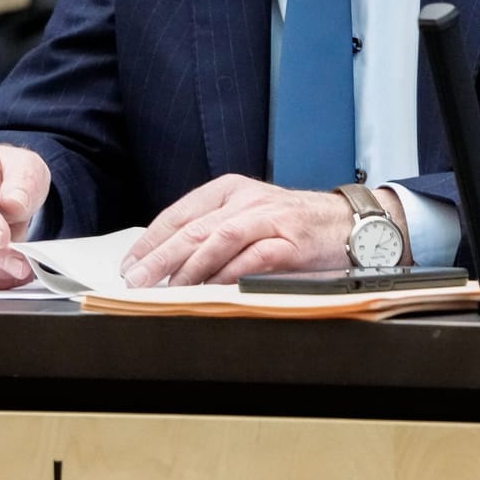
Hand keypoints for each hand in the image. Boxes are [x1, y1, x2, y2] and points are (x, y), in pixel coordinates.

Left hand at [120, 174, 355, 286]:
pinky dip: (229, 274)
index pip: (180, 213)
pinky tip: (212, 290)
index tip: (129, 263)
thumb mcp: (249, 217)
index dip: (151, 240)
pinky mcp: (290, 241)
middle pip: (194, 227)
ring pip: (219, 239)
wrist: (349, 224)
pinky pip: (253, 257)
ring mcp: (269, 218)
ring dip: (188, 267)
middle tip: (135, 280)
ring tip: (166, 289)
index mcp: (230, 190)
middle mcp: (247, 199)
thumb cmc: (295, 225)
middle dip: (159, 257)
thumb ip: (214, 232)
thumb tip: (169, 261)